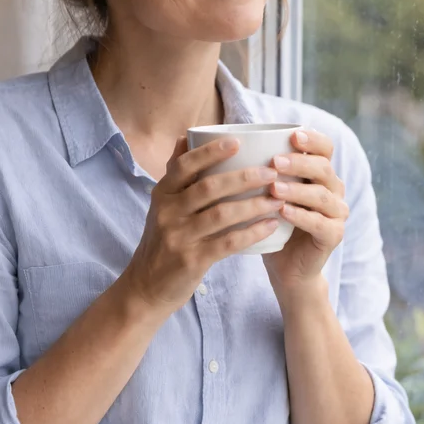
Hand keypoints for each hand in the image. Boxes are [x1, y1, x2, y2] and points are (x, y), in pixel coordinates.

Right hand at [125, 137, 283, 312]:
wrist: (146, 286)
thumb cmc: (162, 240)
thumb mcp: (162, 205)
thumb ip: (175, 173)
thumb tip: (185, 136)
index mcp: (162, 194)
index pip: (184, 165)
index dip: (210, 152)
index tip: (238, 142)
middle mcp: (167, 212)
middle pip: (208, 187)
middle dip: (243, 178)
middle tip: (271, 172)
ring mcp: (178, 237)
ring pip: (221, 215)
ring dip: (253, 205)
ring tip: (277, 198)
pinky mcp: (192, 260)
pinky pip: (227, 243)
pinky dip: (251, 233)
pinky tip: (271, 226)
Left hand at [262, 129, 348, 311]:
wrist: (286, 268)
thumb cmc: (270, 223)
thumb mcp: (263, 192)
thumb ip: (255, 168)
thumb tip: (212, 139)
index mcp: (319, 173)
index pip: (325, 147)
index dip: (312, 139)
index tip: (292, 135)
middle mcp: (333, 189)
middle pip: (324, 168)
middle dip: (300, 162)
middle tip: (275, 161)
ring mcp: (337, 213)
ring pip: (322, 195)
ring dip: (297, 189)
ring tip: (274, 188)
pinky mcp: (334, 236)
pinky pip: (321, 223)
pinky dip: (301, 216)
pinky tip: (283, 212)